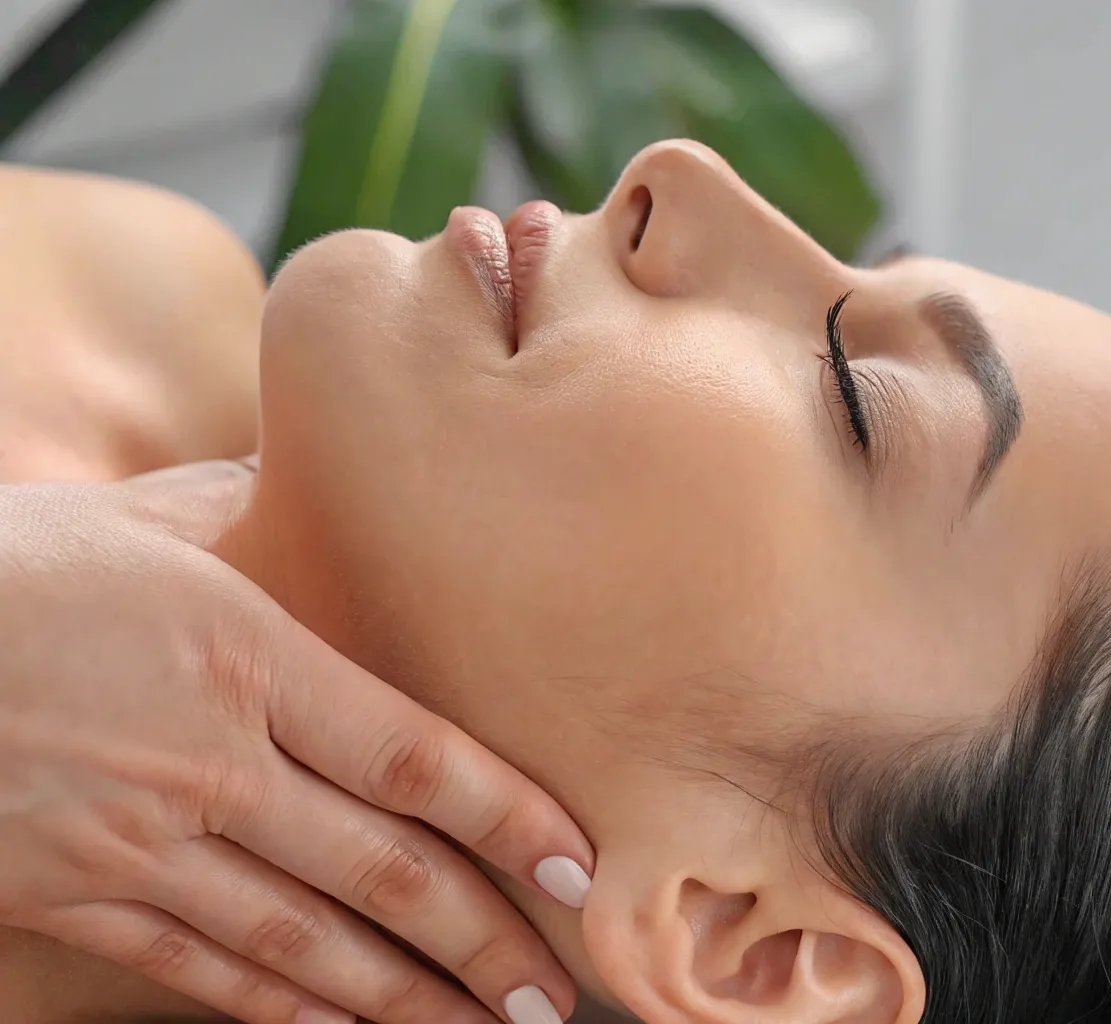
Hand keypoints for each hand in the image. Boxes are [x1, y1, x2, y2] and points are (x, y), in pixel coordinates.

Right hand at [0, 460, 591, 1023]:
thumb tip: (316, 488)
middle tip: (554, 994)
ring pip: (298, 938)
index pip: (411, 758)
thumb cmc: (1, 568)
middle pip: (376, 868)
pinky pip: (196, 966)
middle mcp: (202, 761)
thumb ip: (245, 516)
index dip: (509, 819)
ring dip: (401, 995)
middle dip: (479, 938)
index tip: (580, 870)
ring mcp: (130, 840)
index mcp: (240, 657)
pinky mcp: (66, 896)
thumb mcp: (134, 521)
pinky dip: (280, 1005)